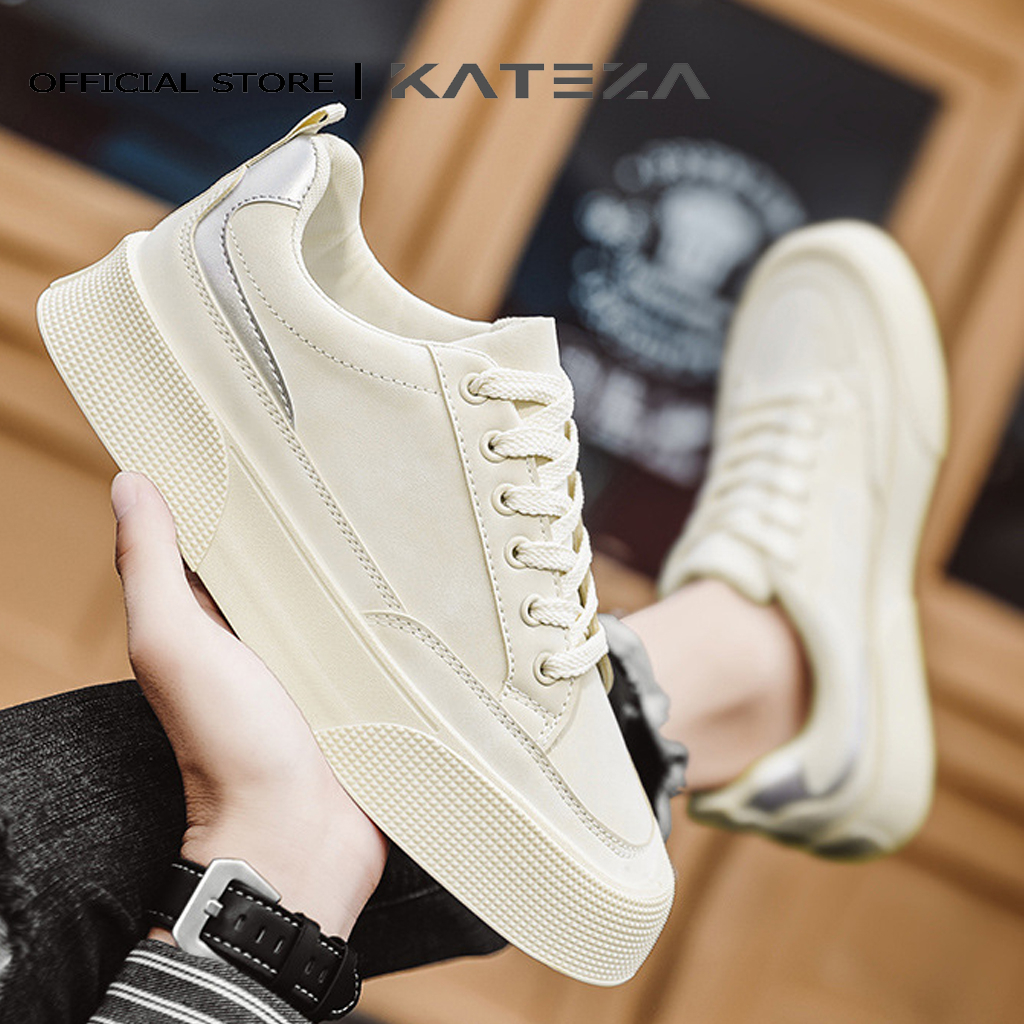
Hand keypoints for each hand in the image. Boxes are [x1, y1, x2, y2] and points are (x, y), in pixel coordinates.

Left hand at [111, 472, 386, 938]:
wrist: (302, 835)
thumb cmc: (230, 746)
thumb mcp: (175, 644)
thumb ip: (151, 569)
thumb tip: (129, 483)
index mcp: (203, 622)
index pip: (209, 541)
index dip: (222, 492)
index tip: (249, 436)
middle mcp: (254, 636)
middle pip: (275, 562)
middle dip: (298, 517)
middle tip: (336, 456)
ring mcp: (310, 659)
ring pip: (326, 591)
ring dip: (347, 558)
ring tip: (382, 499)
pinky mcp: (356, 680)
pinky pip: (365, 628)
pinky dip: (379, 602)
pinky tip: (408, 572)